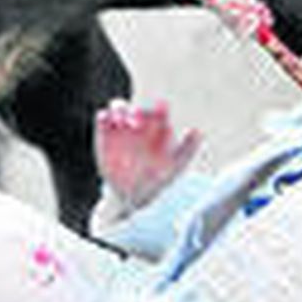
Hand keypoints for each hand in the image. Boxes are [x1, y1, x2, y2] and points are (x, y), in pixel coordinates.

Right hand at [94, 99, 202, 214]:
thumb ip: (187, 148)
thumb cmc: (159, 178)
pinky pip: (103, 119)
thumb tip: (198, 131)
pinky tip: (106, 122)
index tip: (161, 110)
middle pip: (137, 108)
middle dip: (137, 111)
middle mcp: (140, 123)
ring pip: (118, 107)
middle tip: (137, 122)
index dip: (160, 109)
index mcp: (158, 126)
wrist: (133, 194)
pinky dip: (103, 117)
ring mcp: (121, 127)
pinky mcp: (105, 133)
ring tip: (120, 121)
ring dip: (119, 110)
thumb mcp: (176, 166)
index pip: (159, 111)